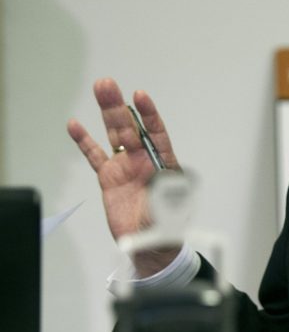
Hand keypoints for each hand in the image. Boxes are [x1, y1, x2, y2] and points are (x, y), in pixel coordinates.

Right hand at [67, 78, 182, 276]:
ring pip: (113, 134)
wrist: (149, 246)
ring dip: (105, 112)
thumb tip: (162, 180)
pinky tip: (75, 125)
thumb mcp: (170, 208)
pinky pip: (95, 156)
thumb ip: (165, 193)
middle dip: (118, 106)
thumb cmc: (166, 226)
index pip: (155, 133)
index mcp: (162, 163)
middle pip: (130, 128)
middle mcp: (144, 160)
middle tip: (107, 84)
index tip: (140, 97)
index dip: (148, 115)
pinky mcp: (109, 178)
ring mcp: (125, 167)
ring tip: (98, 88)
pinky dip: (85, 141)